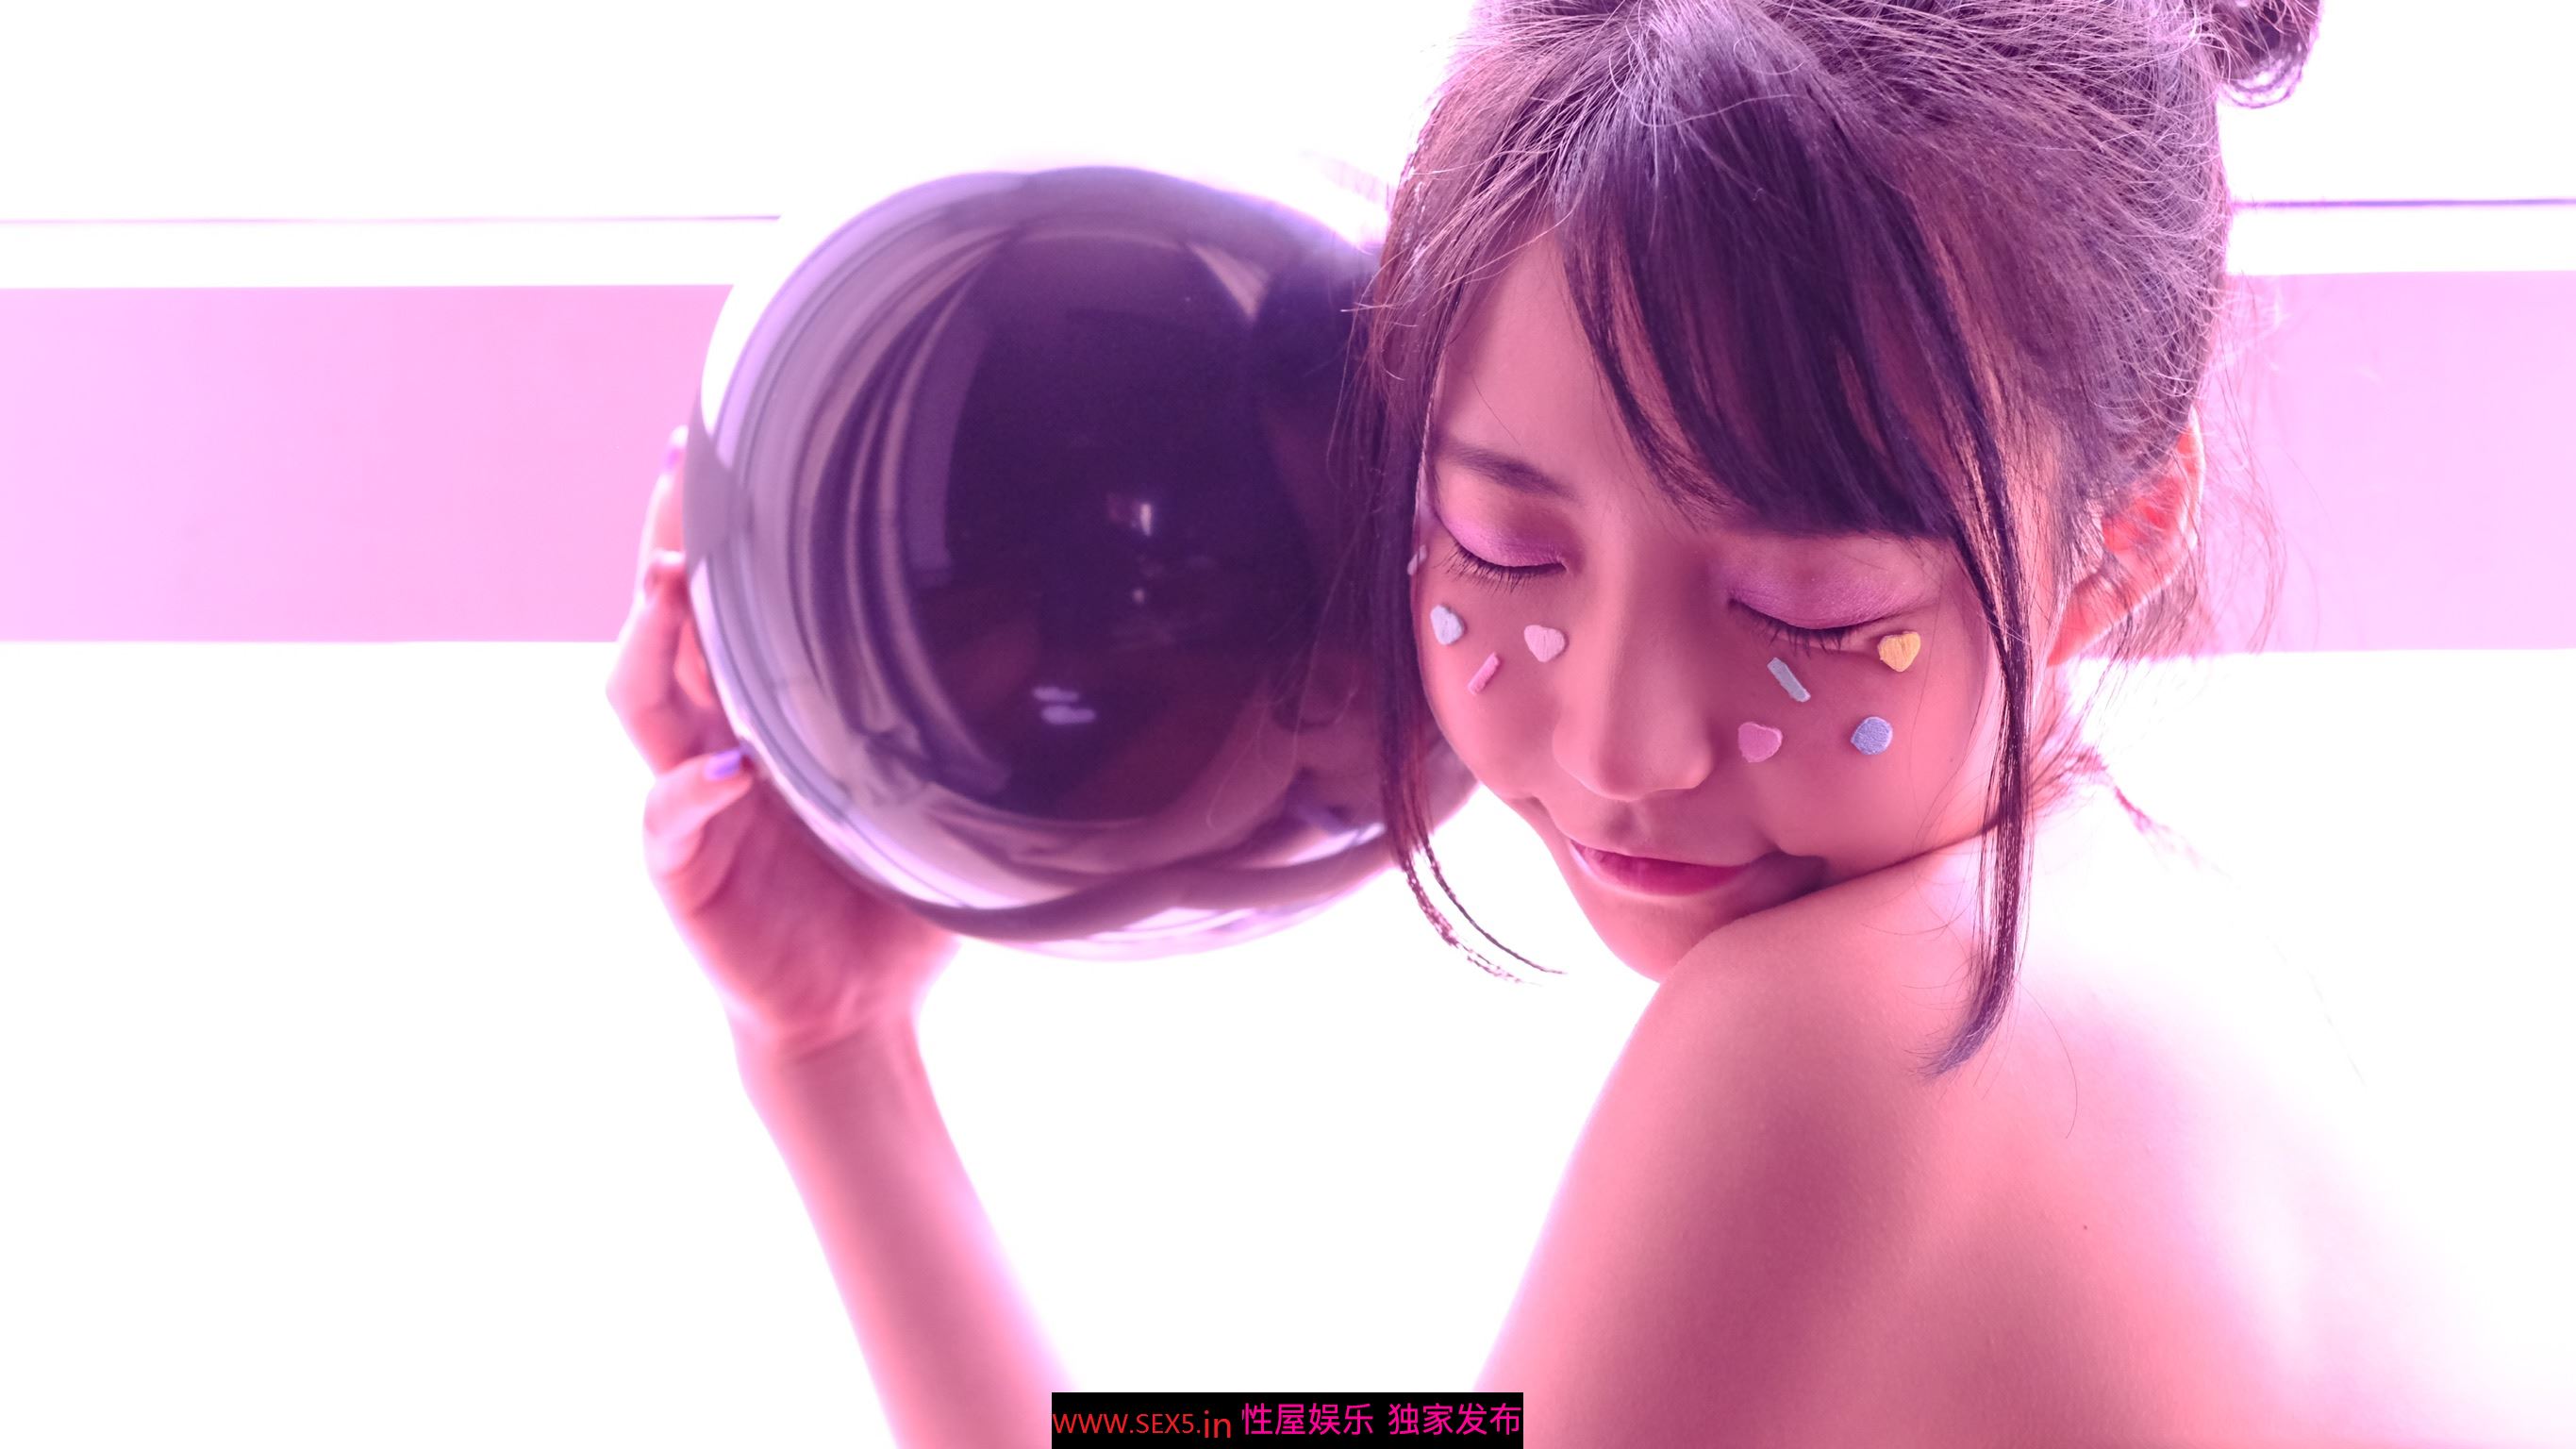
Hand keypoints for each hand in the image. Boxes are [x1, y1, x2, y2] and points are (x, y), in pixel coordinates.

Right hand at [606, 427, 960, 1055]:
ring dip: (651, 637)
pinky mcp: (683, 872)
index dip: (713, 525)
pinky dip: (689, 789)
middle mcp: (708, 738)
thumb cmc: (886, 896)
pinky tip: (728, 767)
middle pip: (660, 621)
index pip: (722, 598)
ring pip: (638, 697)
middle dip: (664, 542)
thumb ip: (961, 710)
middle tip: (679, 471)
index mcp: (760, 708)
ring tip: (671, 584)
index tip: (719, 444)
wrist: (855, 1012)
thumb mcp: (935, 786)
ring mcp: (686, 802)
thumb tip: (1036, 620)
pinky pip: (667, 818)